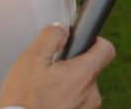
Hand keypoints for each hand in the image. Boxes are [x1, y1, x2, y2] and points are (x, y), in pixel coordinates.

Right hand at [0, 23, 114, 108]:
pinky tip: (47, 103)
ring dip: (68, 87)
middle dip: (73, 68)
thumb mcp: (32, 59)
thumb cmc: (23, 100)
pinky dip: (65, 102)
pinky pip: (76, 105)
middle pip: (90, 70)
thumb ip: (51, 37)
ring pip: (82, 89)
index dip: (95, 41)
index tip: (83, 42)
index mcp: (84, 74)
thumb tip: (62, 29)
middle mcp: (91, 95)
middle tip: (51, 72)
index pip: (107, 49)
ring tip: (45, 91)